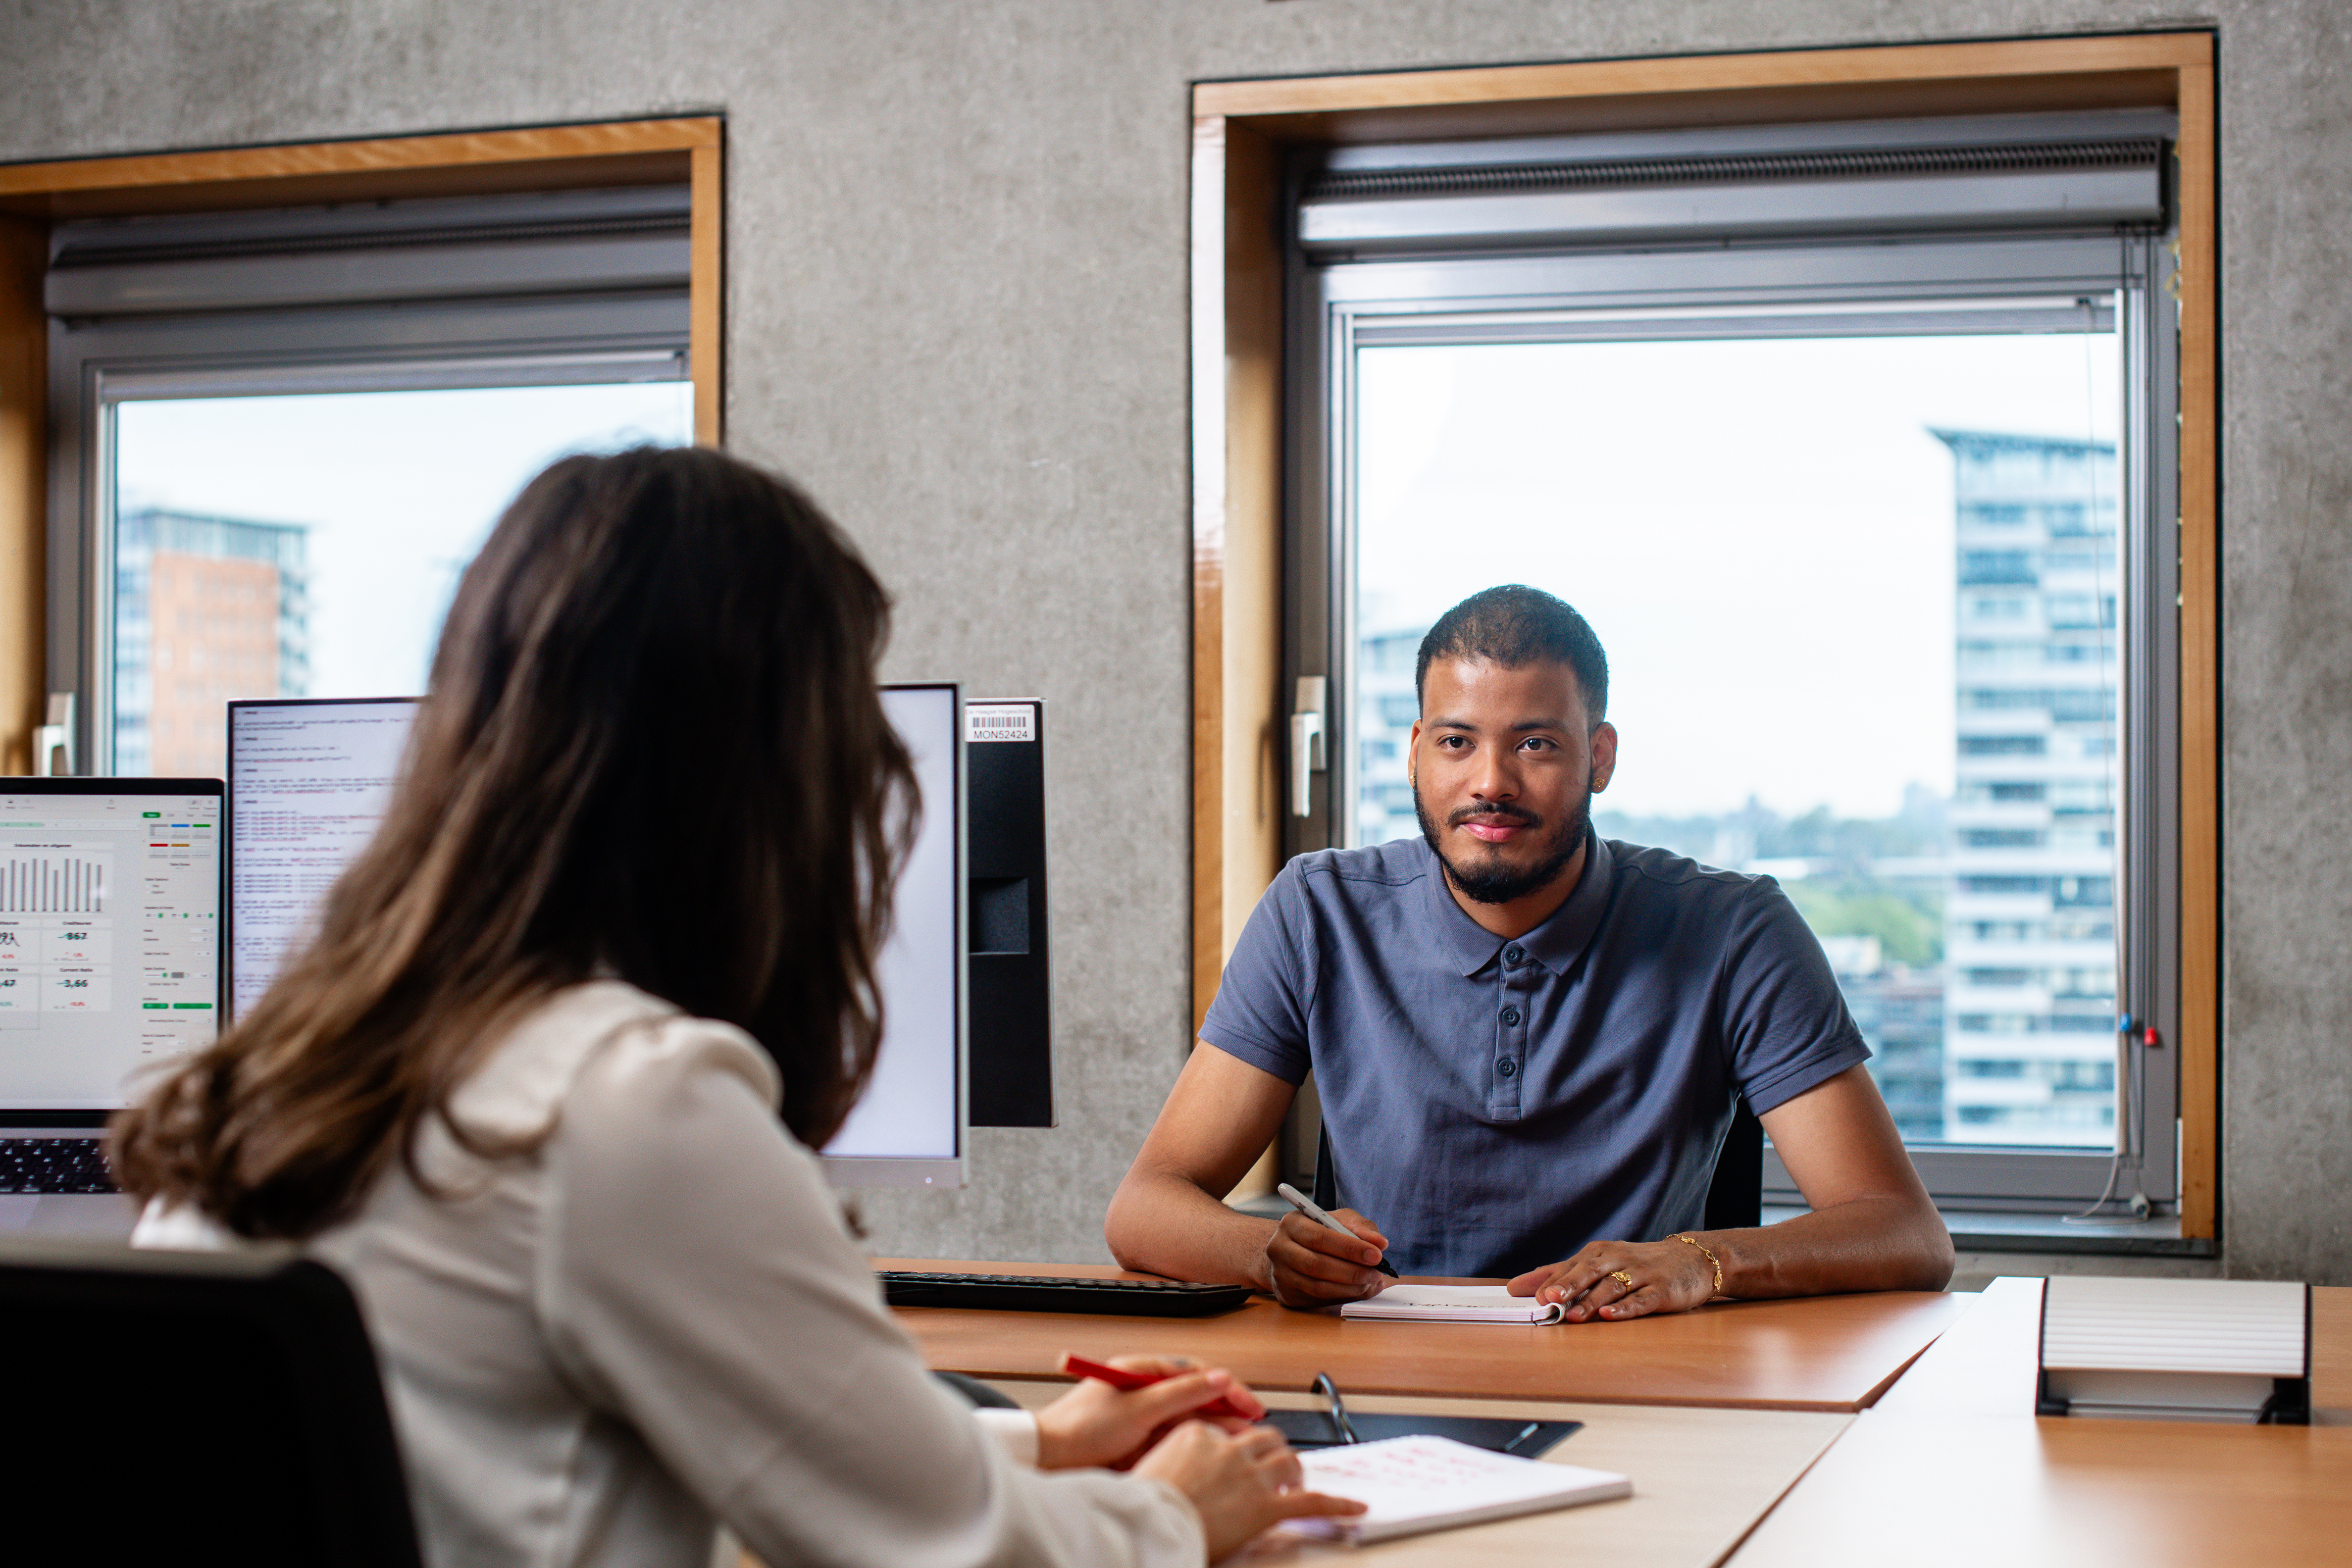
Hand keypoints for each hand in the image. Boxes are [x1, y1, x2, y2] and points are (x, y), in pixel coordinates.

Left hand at [1034, 1356, 1264, 1469]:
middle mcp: (1146, 1391)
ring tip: (1241, 1441)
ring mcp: (1144, 1416)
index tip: (1249, 1404)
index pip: (1195, 1373)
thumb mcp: (1138, 1408)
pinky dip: (1198, 1443)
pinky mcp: (1142, 1441)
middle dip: (1227, 1408)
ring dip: (1216, 1427)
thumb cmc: (1081, 1428)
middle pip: (1197, 1395)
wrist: (1051, 1459)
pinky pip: (1178, 1438)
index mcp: (1142, 1372)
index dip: (1226, 1388)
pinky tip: (1214, 1451)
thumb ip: (1180, 1393)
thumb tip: (1218, 1378)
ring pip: (1191, 1419)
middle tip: (1254, 1424)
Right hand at [1132, 1420, 1365, 1559]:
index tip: (1233, 1457)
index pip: (1227, 1431)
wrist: (1148, 1526)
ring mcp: (1250, 1476)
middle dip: (1272, 1451)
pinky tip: (1354, 1508)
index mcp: (1197, 1434)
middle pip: (1264, 1439)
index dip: (1235, 1447)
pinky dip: (1337, 1505)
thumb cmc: (1141, 1504)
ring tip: (1296, 1482)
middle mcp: (1229, 1449)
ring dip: (1295, 1471)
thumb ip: (1168, 1458)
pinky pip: (1311, 1503)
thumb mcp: (1146, 1467)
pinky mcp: (1266, 1507)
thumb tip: (1171, 1467)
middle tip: (1274, 1466)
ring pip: (1288, 1461)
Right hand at [1266, 1208, 1390, 1308]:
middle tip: (1376, 1273)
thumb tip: (1380, 1243)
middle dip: (1351, 1271)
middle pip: (1316, 1264)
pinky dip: (1341, 1297)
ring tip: (1370, 1282)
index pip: (1320, 1237)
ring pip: (1317, 1287)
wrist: (1292, 1249)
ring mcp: (1280, 1274)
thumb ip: (1361, 1228)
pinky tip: (1357, 1290)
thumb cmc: (1321, 1231)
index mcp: (1292, 1223)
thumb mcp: (1340, 1220)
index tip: (1376, 1255)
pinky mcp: (1287, 1294)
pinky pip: (1317, 1300)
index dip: (1349, 1248)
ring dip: (1348, 1288)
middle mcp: (1279, 1248)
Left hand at [1506, 1235, 1717, 1321]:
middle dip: (1566, 1285)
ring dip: (1591, 1301)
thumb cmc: (1638, 1264)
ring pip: (1612, 1287)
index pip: (1569, 1266)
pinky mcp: (1661, 1291)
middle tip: (1547, 1299)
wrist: (1692, 1259)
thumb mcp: (1601, 1263)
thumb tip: (1520, 1285)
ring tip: (1573, 1316)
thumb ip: (1562, 1273)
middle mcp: (1618, 1260)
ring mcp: (1641, 1275)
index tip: (1523, 1293)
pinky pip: (1641, 1300)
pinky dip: (1626, 1308)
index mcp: (1600, 1253)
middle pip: (1588, 1272)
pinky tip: (1611, 1316)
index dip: (1547, 1280)